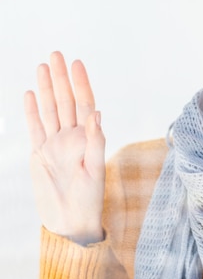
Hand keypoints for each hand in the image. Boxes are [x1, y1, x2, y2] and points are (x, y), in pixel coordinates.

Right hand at [24, 52, 105, 244]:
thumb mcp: (96, 172)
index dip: (81, 84)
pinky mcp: (40, 154)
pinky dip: (31, 112)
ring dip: (45, 89)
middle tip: (56, 54)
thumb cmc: (90, 200)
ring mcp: (54, 144)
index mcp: (87, 139)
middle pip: (65, 101)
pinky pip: (34, 128)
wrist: (70, 223)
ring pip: (49, 110)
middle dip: (61, 78)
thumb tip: (97, 114)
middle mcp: (71, 138)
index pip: (84, 105)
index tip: (77, 63)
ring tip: (42, 67)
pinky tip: (29, 95)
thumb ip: (95, 143)